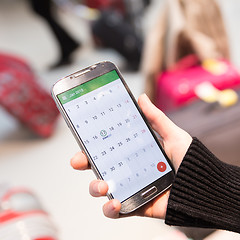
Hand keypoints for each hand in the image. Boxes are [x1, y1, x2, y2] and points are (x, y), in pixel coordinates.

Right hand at [70, 94, 191, 218]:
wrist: (203, 187)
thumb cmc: (189, 160)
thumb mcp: (172, 135)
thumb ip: (155, 117)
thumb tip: (141, 97)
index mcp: (132, 153)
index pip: (106, 147)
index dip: (91, 144)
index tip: (82, 139)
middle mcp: (127, 169)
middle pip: (97, 167)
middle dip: (83, 163)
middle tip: (78, 161)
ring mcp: (129, 188)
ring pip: (101, 189)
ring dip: (94, 187)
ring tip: (102, 185)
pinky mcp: (134, 206)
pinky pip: (115, 211)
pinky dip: (110, 209)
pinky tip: (114, 202)